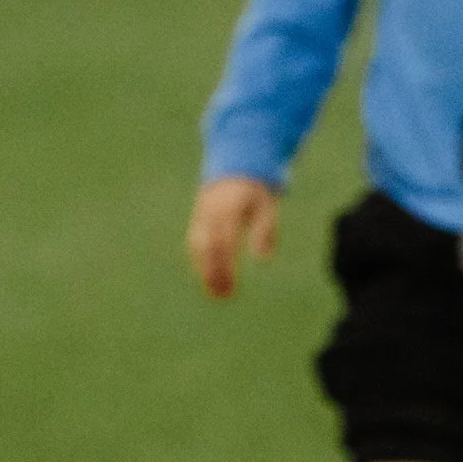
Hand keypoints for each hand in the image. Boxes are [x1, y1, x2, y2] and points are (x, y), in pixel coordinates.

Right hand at [189, 175, 279, 297]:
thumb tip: (263, 260)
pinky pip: (195, 243)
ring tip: (215, 294)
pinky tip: (209, 279)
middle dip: (213, 273)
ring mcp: (202, 215)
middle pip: (208, 247)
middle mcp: (212, 212)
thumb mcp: (267, 207)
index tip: (233, 286)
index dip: (226, 266)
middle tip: (224, 296)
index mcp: (230, 208)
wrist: (235, 164)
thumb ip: (265, 232)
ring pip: (197, 247)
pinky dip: (200, 261)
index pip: (225, 242)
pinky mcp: (198, 219)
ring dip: (204, 271)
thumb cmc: (256, 191)